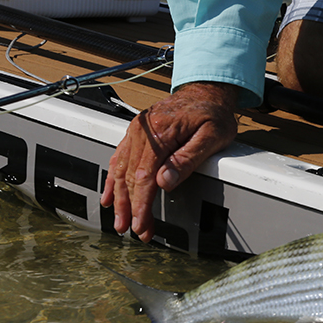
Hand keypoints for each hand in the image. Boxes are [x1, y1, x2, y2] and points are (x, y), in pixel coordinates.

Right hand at [100, 82, 238, 241]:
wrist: (205, 92)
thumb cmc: (212, 114)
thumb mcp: (212, 136)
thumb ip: (188, 159)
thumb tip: (164, 182)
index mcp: (160, 132)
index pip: (144, 176)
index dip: (141, 204)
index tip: (140, 224)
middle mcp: (143, 131)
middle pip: (129, 176)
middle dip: (130, 207)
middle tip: (134, 230)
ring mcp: (136, 131)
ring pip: (120, 169)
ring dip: (119, 198)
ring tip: (120, 221)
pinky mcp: (136, 133)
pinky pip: (119, 158)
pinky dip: (112, 179)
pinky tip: (110, 197)